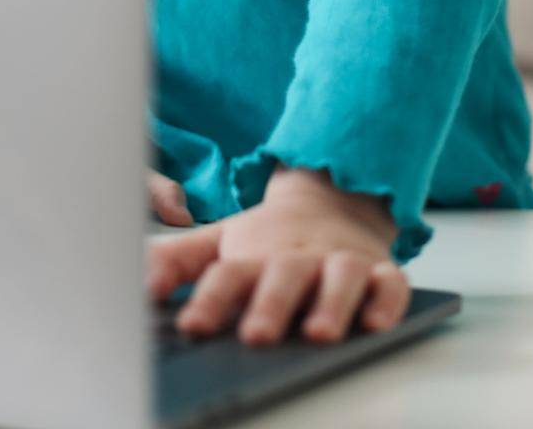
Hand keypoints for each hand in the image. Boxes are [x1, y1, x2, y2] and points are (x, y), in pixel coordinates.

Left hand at [145, 167, 410, 345]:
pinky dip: (386, 301)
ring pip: (340, 277)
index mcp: (256, 253)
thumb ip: (178, 261)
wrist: (332, 198)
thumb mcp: (220, 242)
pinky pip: (389, 284)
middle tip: (257, 334)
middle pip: (284, 276)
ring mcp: (341, 261)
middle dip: (271, 305)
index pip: (229, 274)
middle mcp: (299, 257)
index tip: (193, 325)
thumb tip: (143, 286)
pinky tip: (377, 322)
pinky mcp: (380, 270)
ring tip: (319, 333)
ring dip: (331, 304)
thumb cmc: (270, 237)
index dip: (210, 299)